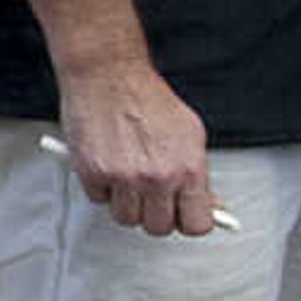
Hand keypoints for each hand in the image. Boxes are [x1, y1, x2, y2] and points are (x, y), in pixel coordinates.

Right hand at [54, 63, 218, 235]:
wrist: (108, 73)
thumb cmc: (147, 97)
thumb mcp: (189, 133)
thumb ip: (197, 173)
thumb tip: (207, 204)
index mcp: (188, 169)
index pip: (196, 224)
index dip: (188, 222)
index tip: (181, 215)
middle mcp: (157, 177)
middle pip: (158, 227)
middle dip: (154, 213)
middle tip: (150, 194)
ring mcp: (124, 177)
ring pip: (125, 218)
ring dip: (125, 202)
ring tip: (126, 177)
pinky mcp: (93, 172)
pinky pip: (98, 198)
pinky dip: (100, 185)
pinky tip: (106, 163)